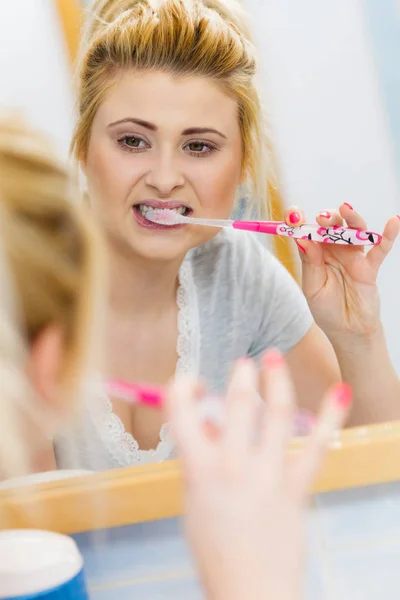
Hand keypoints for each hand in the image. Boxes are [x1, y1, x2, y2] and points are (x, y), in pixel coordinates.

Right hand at [167, 351, 349, 599]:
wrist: (249, 592)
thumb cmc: (215, 549)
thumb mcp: (193, 502)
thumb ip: (200, 461)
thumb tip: (212, 425)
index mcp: (199, 470)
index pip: (181, 411)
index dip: (182, 386)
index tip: (191, 382)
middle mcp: (232, 466)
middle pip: (236, 404)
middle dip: (240, 376)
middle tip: (244, 364)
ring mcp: (267, 474)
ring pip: (275, 414)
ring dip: (276, 380)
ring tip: (273, 357)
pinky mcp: (295, 486)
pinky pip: (316, 445)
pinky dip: (330, 416)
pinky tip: (340, 392)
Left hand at [285, 204, 399, 342]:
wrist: (348, 331)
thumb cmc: (327, 309)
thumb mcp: (313, 288)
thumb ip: (310, 264)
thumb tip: (301, 239)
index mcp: (315, 255)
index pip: (307, 232)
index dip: (300, 221)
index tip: (292, 214)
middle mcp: (333, 251)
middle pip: (331, 227)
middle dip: (327, 218)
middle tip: (322, 218)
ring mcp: (353, 257)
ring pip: (354, 231)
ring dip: (351, 219)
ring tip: (345, 209)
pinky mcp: (370, 267)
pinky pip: (380, 249)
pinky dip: (388, 235)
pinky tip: (394, 222)